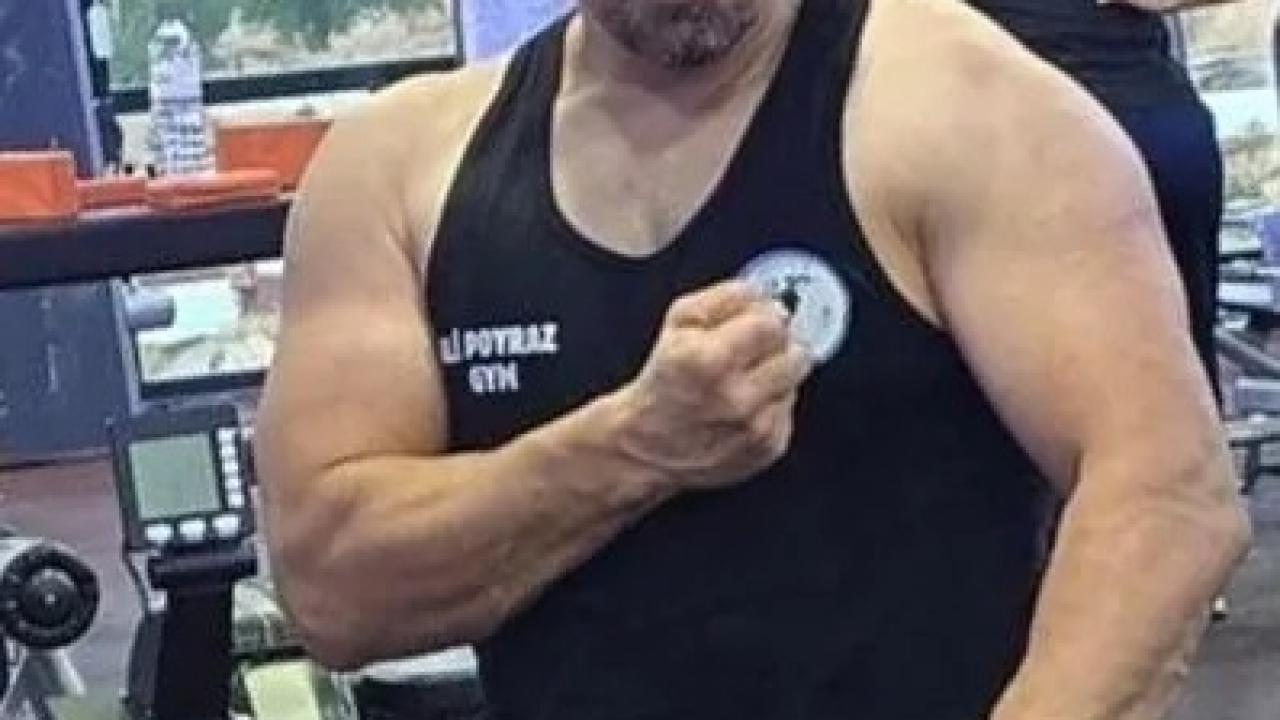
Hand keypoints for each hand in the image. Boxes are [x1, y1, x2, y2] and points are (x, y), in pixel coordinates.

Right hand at [611, 281, 812, 493]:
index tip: (756, 321)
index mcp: (709, 361)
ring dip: (776, 376)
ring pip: (795, 381)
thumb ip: (724, 297)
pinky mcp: (769, 448)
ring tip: (744, 380)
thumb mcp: (677, 322)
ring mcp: (755, 427)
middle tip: (751, 351)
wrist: (649, 447)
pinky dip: (771, 404)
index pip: (772, 323)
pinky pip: (789, 410)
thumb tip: (763, 294)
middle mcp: (736, 398)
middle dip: (776, 346)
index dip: (765, 317)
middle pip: (795, 352)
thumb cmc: (664, 382)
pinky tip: (745, 406)